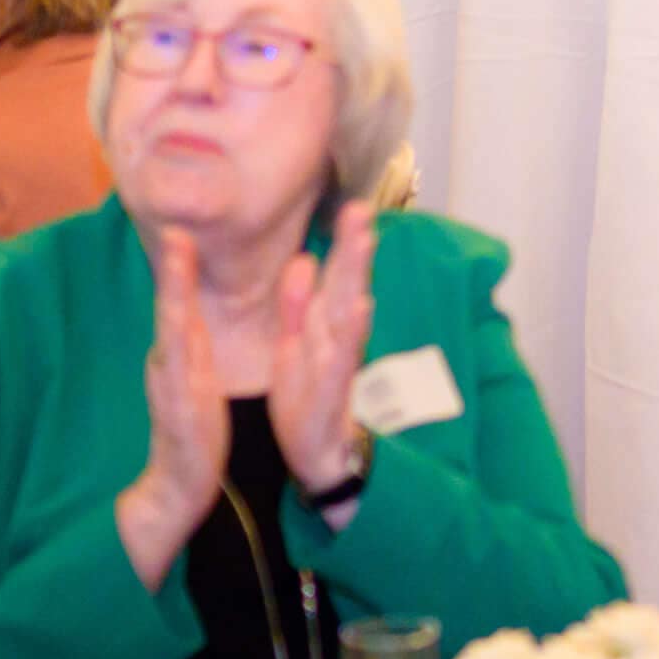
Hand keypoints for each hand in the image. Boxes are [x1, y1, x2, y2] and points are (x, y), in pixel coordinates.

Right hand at [116, 230, 232, 586]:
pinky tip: (180, 314)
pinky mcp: (178, 403)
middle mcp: (168, 361)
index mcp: (179, 355)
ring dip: (173, 287)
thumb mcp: (196, 379)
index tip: (182, 232)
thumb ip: (192, 347)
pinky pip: (179, 363)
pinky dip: (179, 334)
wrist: (180, 483)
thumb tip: (189, 317)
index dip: (180, 269)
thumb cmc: (195, 429)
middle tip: (175, 228)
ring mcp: (170, 380)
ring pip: (171, 325)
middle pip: (170, 305)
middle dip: (172, 267)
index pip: (179, 304)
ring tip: (176, 251)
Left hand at [267, 200, 378, 499]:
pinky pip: (342, 355)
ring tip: (363, 244)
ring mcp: (337, 359)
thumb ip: (296, 305)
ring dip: (357, 277)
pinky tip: (360, 306)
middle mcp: (336, 336)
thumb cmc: (307, 396)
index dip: (345, 242)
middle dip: (355, 247)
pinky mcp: (332, 386)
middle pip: (348, 284)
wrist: (316, 451)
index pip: (337, 276)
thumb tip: (303, 261)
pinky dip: (352, 331)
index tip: (355, 206)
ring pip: (349, 311)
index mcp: (323, 324)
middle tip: (364, 210)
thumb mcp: (294, 344)